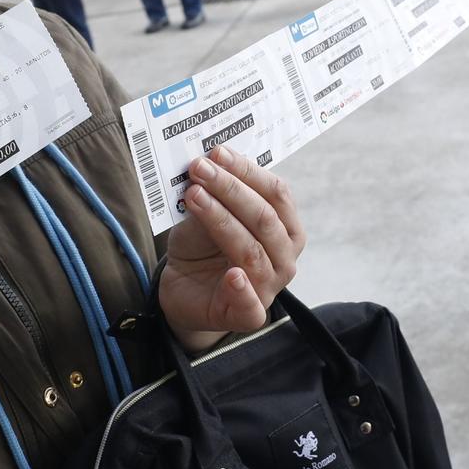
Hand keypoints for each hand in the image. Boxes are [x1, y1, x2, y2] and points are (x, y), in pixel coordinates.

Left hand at [159, 147, 305, 351]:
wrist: (183, 288)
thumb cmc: (202, 246)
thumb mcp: (206, 213)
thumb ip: (212, 193)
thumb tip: (206, 163)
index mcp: (285, 226)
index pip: (276, 193)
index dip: (246, 171)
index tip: (216, 153)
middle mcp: (285, 256)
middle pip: (264, 218)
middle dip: (230, 189)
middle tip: (199, 169)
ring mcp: (270, 286)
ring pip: (251, 250)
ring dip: (221, 220)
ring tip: (194, 197)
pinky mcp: (249, 314)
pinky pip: (250, 302)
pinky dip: (242, 288)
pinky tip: (232, 275)